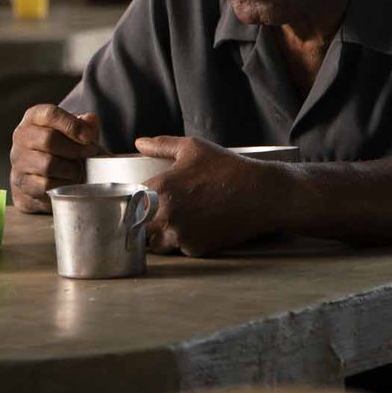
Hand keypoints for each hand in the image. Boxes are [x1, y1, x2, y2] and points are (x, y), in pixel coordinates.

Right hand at [9, 104, 101, 212]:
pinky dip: (63, 184)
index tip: (89, 137)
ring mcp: (19, 160)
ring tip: (78, 169)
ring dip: (70, 168)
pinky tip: (68, 181)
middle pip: (49, 139)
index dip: (72, 125)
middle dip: (75, 149)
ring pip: (48, 164)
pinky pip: (46, 184)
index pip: (50, 114)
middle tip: (89, 153)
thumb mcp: (72, 131)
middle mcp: (22, 136)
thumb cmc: (58, 149)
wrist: (37, 177)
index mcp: (34, 117)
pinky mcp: (22, 183)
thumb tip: (91, 121)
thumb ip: (84, 124)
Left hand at [136, 136, 286, 256]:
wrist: (260, 193)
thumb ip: (161, 145)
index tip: (144, 201)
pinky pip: (180, 250)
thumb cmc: (226, 167)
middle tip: (160, 214)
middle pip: (139, 228)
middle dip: (145, 223)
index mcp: (158, 189)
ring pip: (157, 244)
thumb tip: (139, 142)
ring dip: (161, 236)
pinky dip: (184, 242)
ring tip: (178, 222)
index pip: (131, 203)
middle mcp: (165, 215)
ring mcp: (179, 234)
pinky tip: (198, 228)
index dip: (136, 203)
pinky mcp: (195, 249)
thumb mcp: (192, 148)